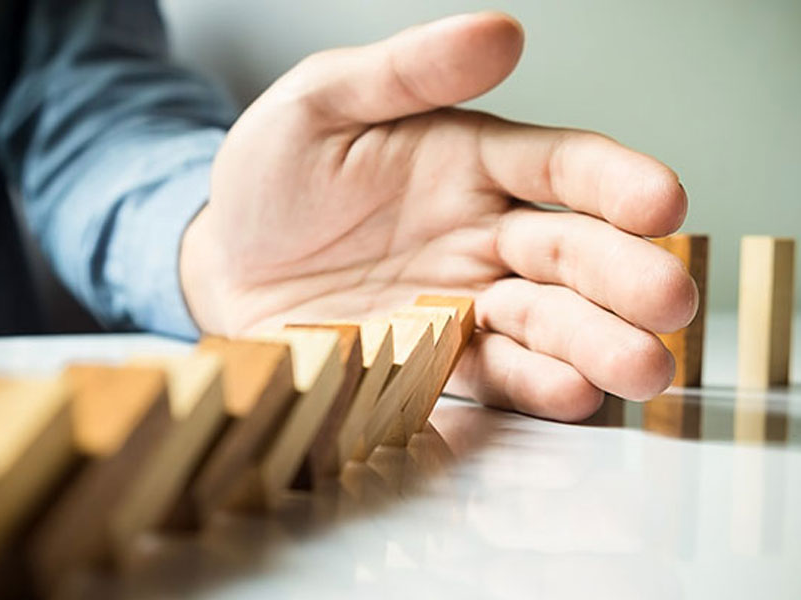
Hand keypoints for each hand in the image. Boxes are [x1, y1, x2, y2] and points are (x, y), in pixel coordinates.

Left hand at [180, 12, 697, 420]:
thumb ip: (406, 72)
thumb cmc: (273, 178)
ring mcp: (463, 302)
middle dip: (624, 277)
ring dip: (598, 345)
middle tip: (670, 301)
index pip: (560, 165)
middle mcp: (483, 233)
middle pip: (571, 252)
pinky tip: (572, 392)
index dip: (613, 181)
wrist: (225, 263)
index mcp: (470, 161)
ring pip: (547, 321)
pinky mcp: (434, 360)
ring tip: (643, 367)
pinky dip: (534, 384)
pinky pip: (493, 372)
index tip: (660, 201)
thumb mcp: (322, 105)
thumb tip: (499, 32)